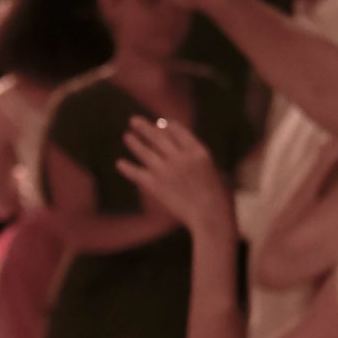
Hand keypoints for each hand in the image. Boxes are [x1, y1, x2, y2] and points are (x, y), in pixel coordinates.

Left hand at [118, 117, 236, 242]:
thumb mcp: (214, 171)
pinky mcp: (155, 185)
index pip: (178, 131)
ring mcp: (166, 170)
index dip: (167, 126)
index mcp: (198, 151)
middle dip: (145, 127)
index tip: (160, 123)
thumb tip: (191, 155)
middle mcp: (180, 157)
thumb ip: (199, 161)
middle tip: (134, 120)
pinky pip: (137, 173)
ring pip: (145, 152)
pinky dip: (127, 168)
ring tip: (127, 136)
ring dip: (134, 143)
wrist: (210, 217)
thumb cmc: (218, 198)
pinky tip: (119, 163)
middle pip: (158, 137)